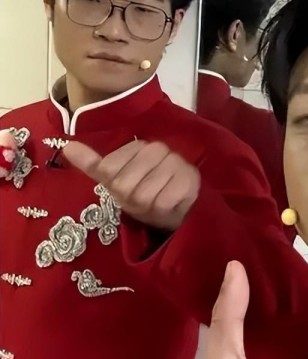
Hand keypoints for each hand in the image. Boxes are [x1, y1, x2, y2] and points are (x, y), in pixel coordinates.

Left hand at [63, 140, 199, 231]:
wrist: (182, 211)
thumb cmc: (147, 195)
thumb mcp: (117, 180)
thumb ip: (93, 163)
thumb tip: (67, 147)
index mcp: (139, 146)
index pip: (108, 169)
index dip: (116, 187)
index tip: (130, 188)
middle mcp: (158, 149)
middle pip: (124, 184)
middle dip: (132, 199)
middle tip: (145, 200)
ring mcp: (176, 163)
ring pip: (143, 195)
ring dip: (148, 208)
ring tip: (158, 203)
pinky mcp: (189, 181)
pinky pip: (162, 203)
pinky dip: (163, 212)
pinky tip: (172, 206)